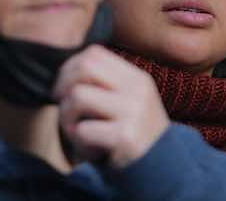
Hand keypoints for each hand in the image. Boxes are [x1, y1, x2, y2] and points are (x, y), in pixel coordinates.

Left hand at [55, 46, 169, 169]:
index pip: (93, 53)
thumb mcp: (128, 103)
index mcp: (136, 78)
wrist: (162, 171)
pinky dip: (79, 144)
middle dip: (63, 87)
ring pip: (78, 97)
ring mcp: (133, 111)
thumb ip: (104, 86)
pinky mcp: (125, 136)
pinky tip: (93, 152)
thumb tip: (64, 72)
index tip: (64, 90)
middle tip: (64, 110)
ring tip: (78, 134)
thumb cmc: (133, 136)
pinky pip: (83, 131)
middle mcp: (137, 90)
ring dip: (67, 119)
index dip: (70, 68)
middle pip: (84, 68)